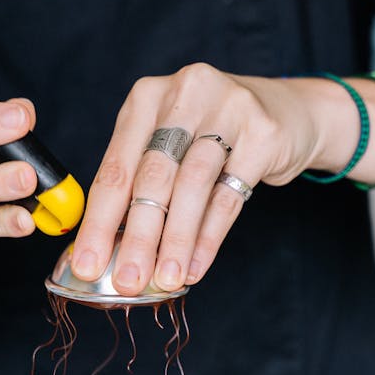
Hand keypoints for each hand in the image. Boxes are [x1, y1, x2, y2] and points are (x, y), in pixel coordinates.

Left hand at [71, 63, 326, 295]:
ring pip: (192, 186)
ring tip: (165, 280)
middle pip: (152, 177)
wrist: (287, 111)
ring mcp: (228, 109)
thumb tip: (108, 251)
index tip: (87, 265)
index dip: (98, 222)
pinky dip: (209, 237)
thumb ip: (140, 184)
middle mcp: (184, 94)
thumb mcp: (169, 142)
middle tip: (127, 280)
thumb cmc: (212, 135)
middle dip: (136, 237)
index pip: (115, 168)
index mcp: (147, 98)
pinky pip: (229, 196)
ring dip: (175, 241)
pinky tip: (195, 266)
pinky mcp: (264, 134)